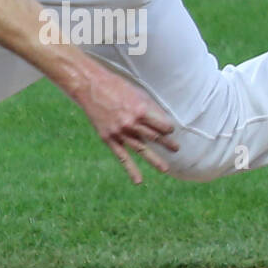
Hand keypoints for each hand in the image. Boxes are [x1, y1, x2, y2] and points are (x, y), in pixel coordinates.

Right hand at [76, 64, 179, 183]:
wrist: (91, 87)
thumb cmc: (117, 86)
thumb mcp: (137, 93)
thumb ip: (151, 108)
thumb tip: (165, 120)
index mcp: (141, 110)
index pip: (163, 125)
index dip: (168, 128)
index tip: (170, 129)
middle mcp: (131, 123)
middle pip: (155, 137)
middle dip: (167, 143)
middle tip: (176, 149)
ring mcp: (120, 132)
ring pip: (141, 149)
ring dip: (155, 160)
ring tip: (165, 169)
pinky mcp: (108, 138)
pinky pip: (122, 157)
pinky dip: (131, 169)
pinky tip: (139, 181)